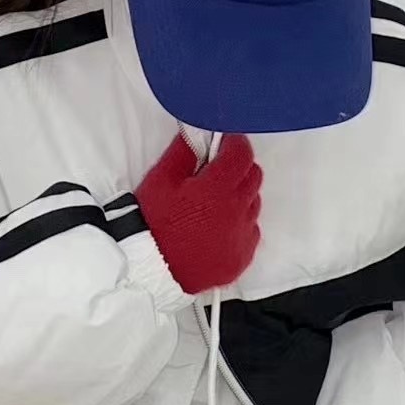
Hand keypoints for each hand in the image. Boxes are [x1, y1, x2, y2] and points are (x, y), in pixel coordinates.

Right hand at [137, 135, 261, 295]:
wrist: (151, 270)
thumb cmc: (153, 224)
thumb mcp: (160, 180)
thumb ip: (183, 152)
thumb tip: (197, 134)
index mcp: (218, 189)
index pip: (242, 154)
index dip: (235, 143)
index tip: (226, 141)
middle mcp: (237, 212)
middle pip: (253, 177)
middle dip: (239, 167)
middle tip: (218, 170)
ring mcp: (242, 237)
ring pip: (253, 204)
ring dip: (240, 196)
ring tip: (214, 202)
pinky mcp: (241, 257)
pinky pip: (250, 231)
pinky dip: (239, 224)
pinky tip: (217, 227)